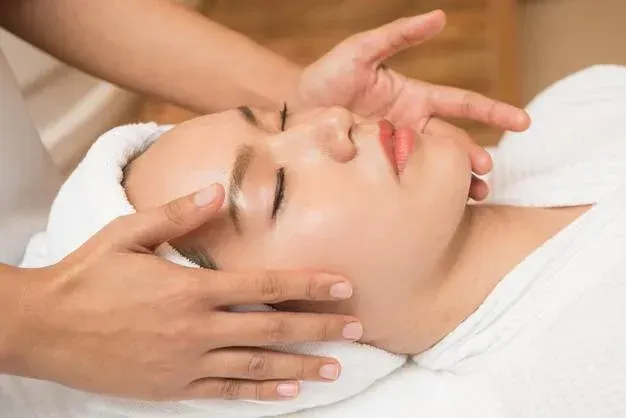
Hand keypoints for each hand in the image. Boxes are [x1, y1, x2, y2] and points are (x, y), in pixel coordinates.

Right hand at [5, 184, 358, 400]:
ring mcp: (186, 361)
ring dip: (300, 365)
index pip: (265, 286)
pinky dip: (259, 393)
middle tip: (358, 329)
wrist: (42, 328)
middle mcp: (196, 327)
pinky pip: (225, 391)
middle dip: (319, 327)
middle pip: (272, 329)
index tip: (344, 287)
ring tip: (336, 367)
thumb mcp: (127, 235)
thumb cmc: (85, 276)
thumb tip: (218, 192)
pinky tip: (288, 392)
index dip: (309, 286)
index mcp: (191, 288)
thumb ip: (176, 214)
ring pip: (256, 366)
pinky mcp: (172, 386)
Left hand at [298, 10, 530, 199]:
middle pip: (454, 144)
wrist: (293, 111)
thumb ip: (398, 35)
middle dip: (474, 157)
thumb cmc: (326, 78)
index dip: (493, 111)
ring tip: (474, 196)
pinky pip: (408, 186)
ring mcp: (397, 152)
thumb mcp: (360, 51)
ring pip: (436, 170)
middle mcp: (412, 127)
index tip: (523, 121)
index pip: (462, 104)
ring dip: (457, 182)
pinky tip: (438, 209)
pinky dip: (425, 196)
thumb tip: (440, 17)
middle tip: (486, 172)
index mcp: (415, 99)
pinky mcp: (379, 173)